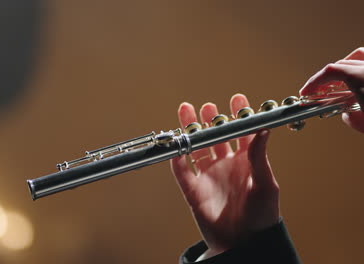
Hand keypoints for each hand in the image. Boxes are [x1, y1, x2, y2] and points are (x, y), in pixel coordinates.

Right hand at [170, 94, 279, 256]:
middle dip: (211, 119)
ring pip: (196, 148)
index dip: (239, 116)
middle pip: (215, 137)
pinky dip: (176, 158)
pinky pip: (181, 171)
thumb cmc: (262, 216)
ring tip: (186, 111)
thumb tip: (264, 128)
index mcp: (246, 162)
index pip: (241, 133)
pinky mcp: (193, 190)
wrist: (243, 243)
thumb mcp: (266, 184)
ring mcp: (208, 177)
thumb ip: (260, 156)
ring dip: (191, 131)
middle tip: (207, 106)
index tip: (237, 98)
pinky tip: (174, 144)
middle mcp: (225, 166)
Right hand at [300, 47, 363, 132]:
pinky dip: (357, 66)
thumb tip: (348, 115)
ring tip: (336, 82)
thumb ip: (355, 119)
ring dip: (343, 67)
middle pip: (341, 64)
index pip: (330, 70)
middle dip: (326, 78)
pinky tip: (355, 82)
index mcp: (359, 75)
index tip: (305, 92)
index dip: (313, 82)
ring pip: (357, 57)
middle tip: (317, 91)